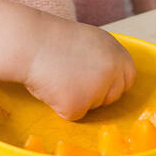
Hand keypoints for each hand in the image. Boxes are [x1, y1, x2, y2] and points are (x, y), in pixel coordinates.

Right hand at [22, 14, 136, 120]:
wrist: (27, 43)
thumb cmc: (51, 40)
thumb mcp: (89, 40)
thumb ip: (104, 58)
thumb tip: (110, 79)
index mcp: (116, 52)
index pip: (128, 77)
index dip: (113, 82)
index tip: (99, 82)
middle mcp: (112, 71)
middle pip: (113, 96)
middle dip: (96, 94)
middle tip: (73, 79)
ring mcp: (97, 90)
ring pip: (92, 107)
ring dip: (77, 99)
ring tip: (58, 77)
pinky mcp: (78, 106)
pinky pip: (73, 114)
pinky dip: (61, 106)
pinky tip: (51, 87)